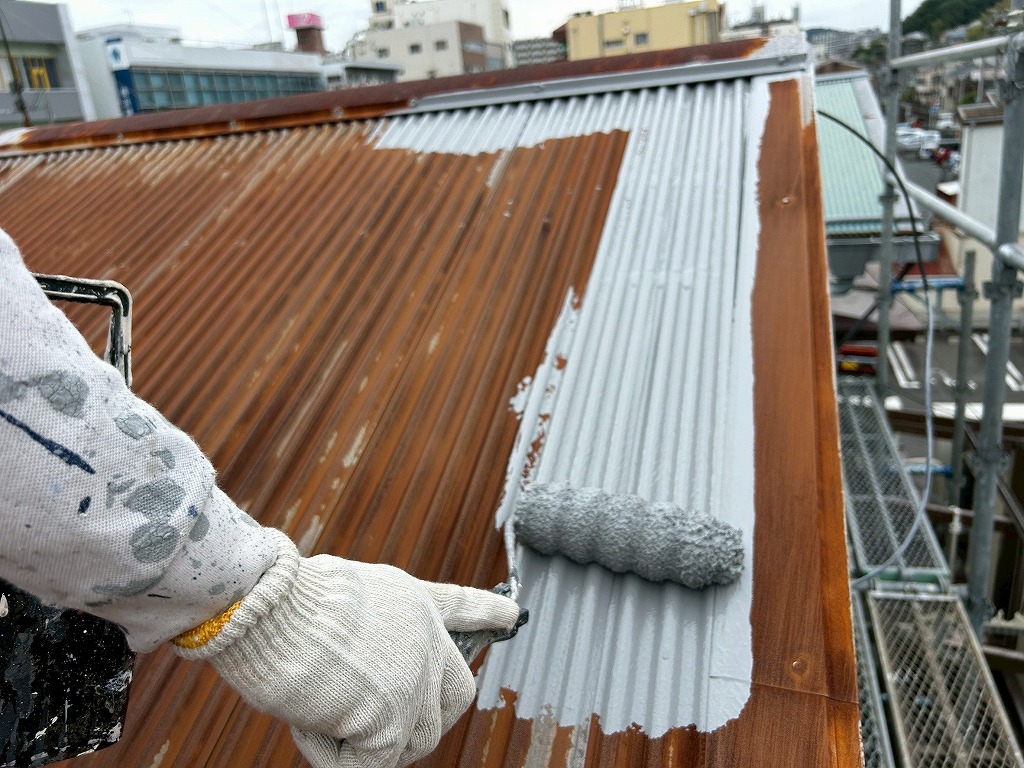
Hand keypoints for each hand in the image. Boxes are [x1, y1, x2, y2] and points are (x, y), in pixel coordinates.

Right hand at [172, 529, 519, 767]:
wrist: (270, 605)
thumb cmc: (284, 599)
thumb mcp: (343, 596)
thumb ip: (372, 630)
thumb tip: (369, 673)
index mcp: (412, 602)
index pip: (462, 607)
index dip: (488, 613)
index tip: (512, 615)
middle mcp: (427, 640)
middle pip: (455, 697)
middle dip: (422, 720)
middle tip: (371, 722)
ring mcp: (415, 682)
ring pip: (413, 741)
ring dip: (365, 741)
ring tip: (320, 708)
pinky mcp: (392, 720)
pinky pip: (368, 765)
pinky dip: (331, 756)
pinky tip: (308, 720)